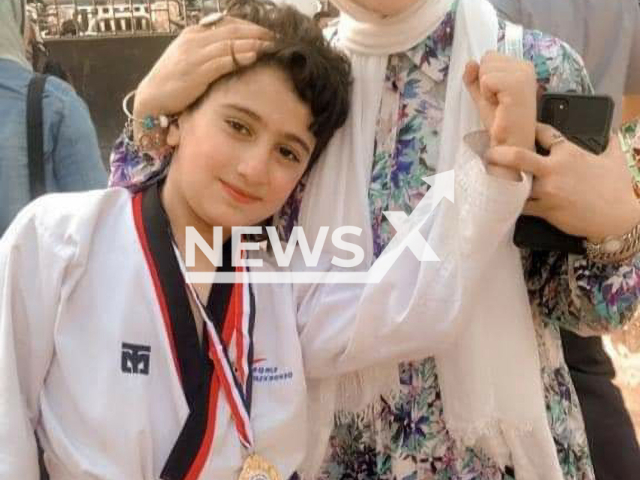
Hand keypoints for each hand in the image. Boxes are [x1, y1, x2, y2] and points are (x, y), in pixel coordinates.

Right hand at [133, 17, 273, 119]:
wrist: (152, 98)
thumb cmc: (174, 81)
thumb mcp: (191, 59)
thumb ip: (209, 51)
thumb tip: (234, 50)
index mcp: (193, 34)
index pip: (226, 23)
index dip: (248, 26)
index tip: (265, 31)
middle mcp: (193, 40)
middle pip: (231, 31)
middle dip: (255, 33)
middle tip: (275, 37)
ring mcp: (194, 56)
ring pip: (228, 44)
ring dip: (252, 44)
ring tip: (270, 46)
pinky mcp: (195, 73)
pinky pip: (221, 62)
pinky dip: (238, 58)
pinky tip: (252, 57)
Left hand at [464, 52, 537, 180]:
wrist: (508, 143)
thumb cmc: (499, 122)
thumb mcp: (482, 96)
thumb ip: (474, 78)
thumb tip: (470, 62)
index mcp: (521, 67)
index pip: (490, 56)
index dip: (485, 78)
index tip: (496, 96)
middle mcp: (526, 66)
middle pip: (487, 58)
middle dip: (485, 82)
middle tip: (497, 101)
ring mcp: (524, 74)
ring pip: (486, 67)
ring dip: (486, 89)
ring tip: (499, 104)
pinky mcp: (517, 84)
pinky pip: (486, 79)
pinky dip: (487, 94)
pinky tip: (499, 105)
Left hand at [485, 123, 639, 241]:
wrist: (618, 218)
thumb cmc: (617, 188)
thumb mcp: (615, 159)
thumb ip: (609, 144)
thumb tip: (609, 133)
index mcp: (568, 153)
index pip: (543, 133)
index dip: (529, 129)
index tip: (518, 128)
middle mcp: (554, 170)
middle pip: (518, 157)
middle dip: (499, 153)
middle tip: (487, 152)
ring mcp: (547, 191)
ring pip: (515, 184)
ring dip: (502, 182)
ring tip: (488, 178)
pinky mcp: (545, 210)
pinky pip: (521, 206)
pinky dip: (510, 204)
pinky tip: (500, 201)